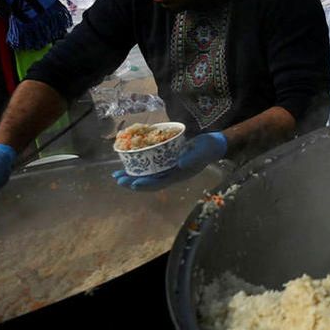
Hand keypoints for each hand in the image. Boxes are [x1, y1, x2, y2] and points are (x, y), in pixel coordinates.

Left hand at [114, 132, 228, 190]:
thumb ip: (192, 158)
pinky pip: (150, 166)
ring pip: (147, 175)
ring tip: (117, 174)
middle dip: (132, 181)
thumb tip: (180, 164)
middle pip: (149, 181)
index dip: (146, 184)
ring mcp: (167, 168)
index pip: (159, 183)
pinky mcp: (165, 160)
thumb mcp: (201, 152)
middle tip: (117, 178)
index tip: (133, 183)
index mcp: (178, 175)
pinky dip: (139, 165)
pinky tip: (129, 161)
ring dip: (132, 175)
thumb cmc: (207, 149)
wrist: (212, 145)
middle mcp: (170, 174)